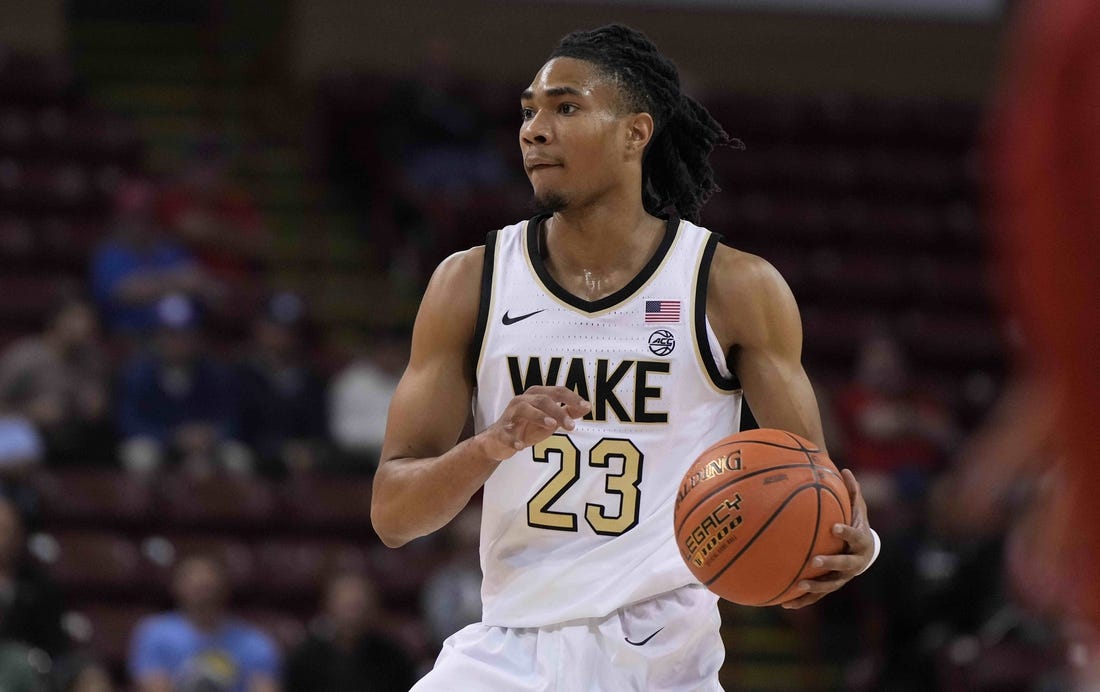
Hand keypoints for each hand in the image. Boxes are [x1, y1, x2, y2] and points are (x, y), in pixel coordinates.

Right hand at [476, 386, 590, 460]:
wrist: (498, 441)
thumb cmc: (527, 427)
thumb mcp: (550, 420)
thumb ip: (567, 413)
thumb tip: (587, 407)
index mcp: (536, 395)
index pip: (557, 391)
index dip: (572, 398)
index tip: (587, 407)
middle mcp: (523, 400)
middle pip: (543, 400)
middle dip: (559, 411)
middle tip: (572, 426)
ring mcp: (511, 415)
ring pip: (525, 410)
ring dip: (539, 417)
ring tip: (552, 426)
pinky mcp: (501, 431)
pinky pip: (507, 434)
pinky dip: (514, 439)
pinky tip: (521, 446)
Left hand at [781, 468, 873, 608]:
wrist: (866, 551)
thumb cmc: (857, 523)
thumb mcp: (857, 507)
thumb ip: (851, 491)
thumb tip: (843, 469)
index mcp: (860, 541)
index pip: (856, 535)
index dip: (846, 532)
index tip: (834, 527)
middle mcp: (854, 562)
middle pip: (843, 564)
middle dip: (830, 563)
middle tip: (814, 561)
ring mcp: (843, 576)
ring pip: (830, 584)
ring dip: (815, 587)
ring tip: (798, 586)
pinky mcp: (832, 585)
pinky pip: (817, 594)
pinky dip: (802, 599)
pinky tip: (784, 602)